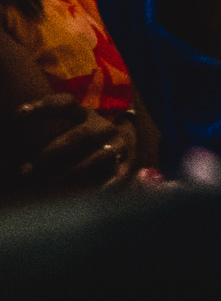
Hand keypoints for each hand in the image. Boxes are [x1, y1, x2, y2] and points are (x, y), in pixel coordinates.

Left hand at [0, 95, 140, 201]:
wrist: (129, 143)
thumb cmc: (84, 139)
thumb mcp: (70, 127)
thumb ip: (45, 131)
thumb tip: (5, 149)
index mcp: (84, 114)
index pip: (64, 104)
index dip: (42, 106)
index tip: (16, 114)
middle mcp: (102, 128)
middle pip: (77, 136)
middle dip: (49, 152)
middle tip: (23, 171)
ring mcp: (117, 146)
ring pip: (95, 158)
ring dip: (69, 173)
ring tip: (45, 187)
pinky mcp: (126, 165)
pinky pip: (114, 177)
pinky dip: (100, 186)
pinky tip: (81, 196)